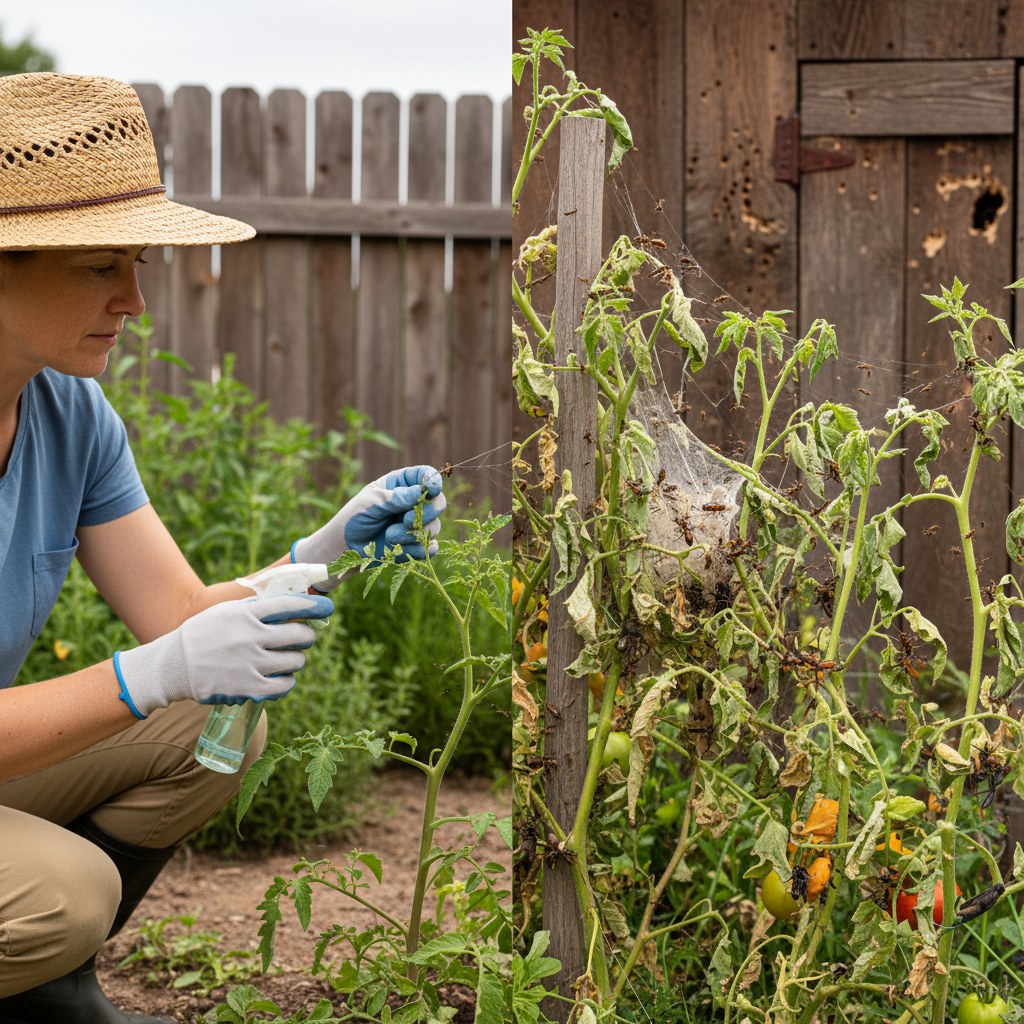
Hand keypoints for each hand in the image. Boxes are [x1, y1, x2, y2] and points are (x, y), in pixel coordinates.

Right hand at [113, 593, 333, 717]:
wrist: (174, 666)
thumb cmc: (204, 634)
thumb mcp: (228, 612)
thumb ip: (258, 608)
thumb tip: (294, 604)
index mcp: (246, 614)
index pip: (289, 605)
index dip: (314, 606)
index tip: (327, 607)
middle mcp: (250, 637)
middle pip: (299, 635)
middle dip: (306, 636)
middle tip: (303, 638)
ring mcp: (250, 663)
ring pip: (296, 661)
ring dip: (297, 659)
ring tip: (288, 658)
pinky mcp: (249, 687)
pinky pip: (285, 685)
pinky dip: (287, 681)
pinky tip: (281, 677)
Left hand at [292, 465, 445, 588]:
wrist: (345, 547)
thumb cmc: (355, 518)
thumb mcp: (370, 503)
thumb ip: (395, 498)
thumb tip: (421, 493)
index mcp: (402, 484)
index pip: (426, 475)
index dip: (433, 481)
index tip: (432, 489)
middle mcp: (414, 503)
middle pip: (438, 502)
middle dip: (427, 512)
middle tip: (407, 520)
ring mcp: (417, 524)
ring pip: (435, 527)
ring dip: (412, 534)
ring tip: (389, 536)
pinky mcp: (417, 545)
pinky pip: (430, 548)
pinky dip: (416, 549)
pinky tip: (398, 549)